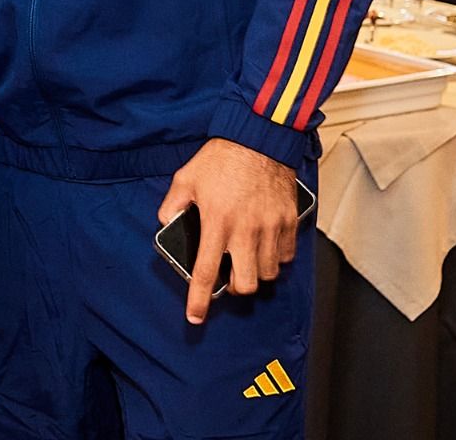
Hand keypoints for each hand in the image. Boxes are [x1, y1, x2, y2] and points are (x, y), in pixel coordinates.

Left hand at [157, 138, 297, 324]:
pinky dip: (276, 259)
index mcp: (216, 222)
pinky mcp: (288, 222)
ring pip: (268, 274)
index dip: (199, 300)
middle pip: (245, 284)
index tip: (195, 317)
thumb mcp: (186, 178)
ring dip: (255, 273)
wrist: (259, 138)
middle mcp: (245, 231)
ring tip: (247, 259)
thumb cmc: (222, 158)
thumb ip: (172, 204)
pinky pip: (285, 256)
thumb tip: (167, 222)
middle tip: (229, 276)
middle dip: (235, 287)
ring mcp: (270, 228)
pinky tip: (265, 247)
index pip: (205, 272)